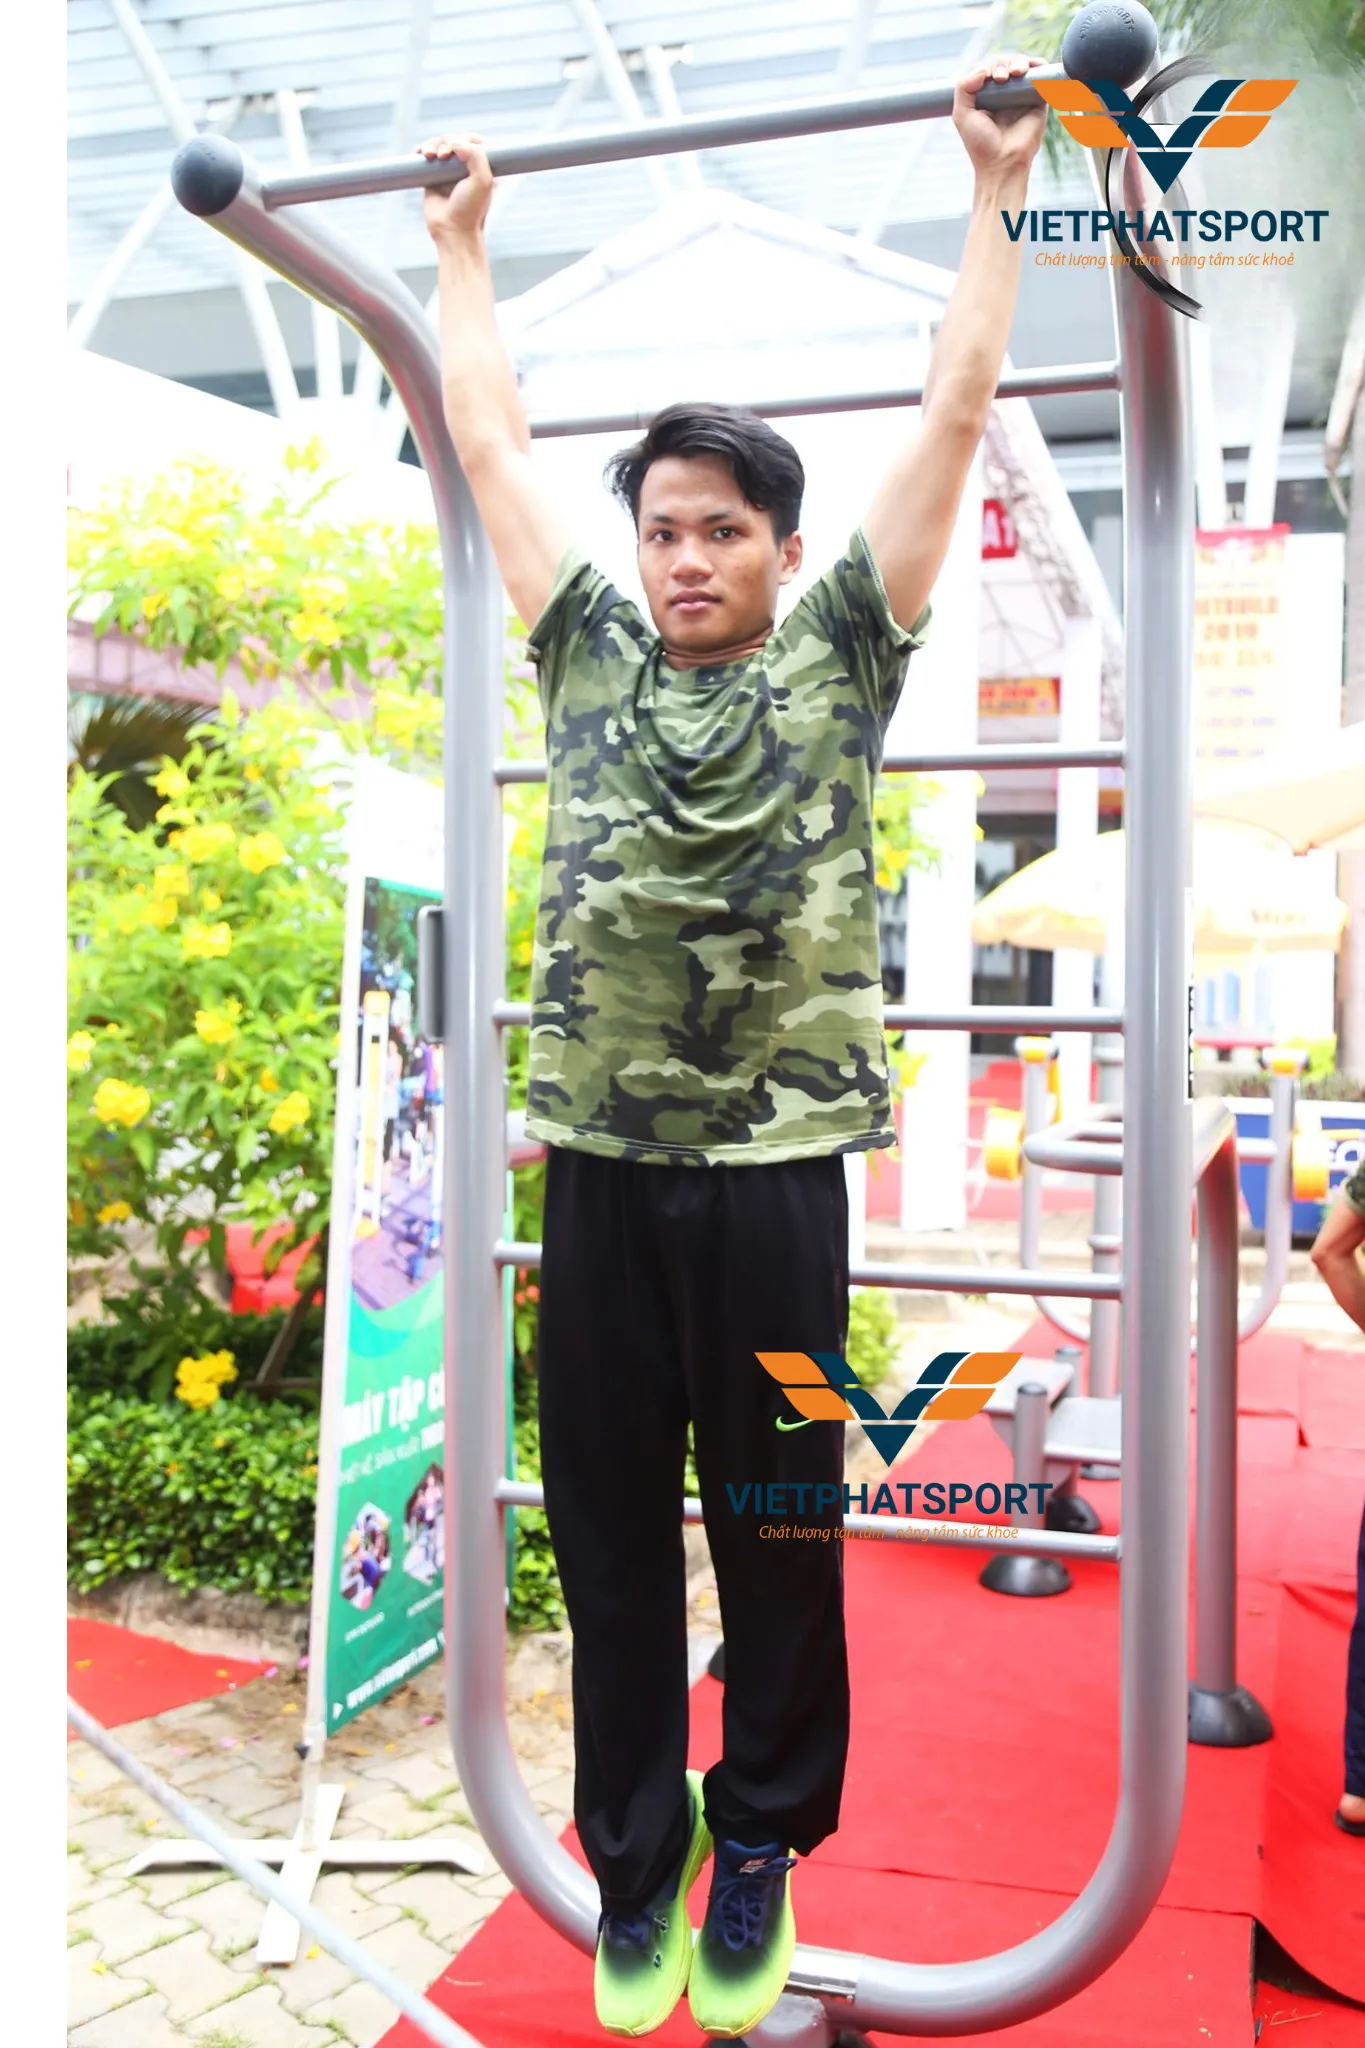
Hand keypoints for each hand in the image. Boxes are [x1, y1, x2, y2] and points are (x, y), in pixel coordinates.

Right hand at [417, 134, 493, 244]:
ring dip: (432, 144)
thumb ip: (476, 155)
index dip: (465, 137)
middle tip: (444, 155)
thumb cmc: (470, 210)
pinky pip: (424, 157)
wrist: (452, 230)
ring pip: (438, 145)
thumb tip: (454, 142)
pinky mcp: (431, 178)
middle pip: (453, 139)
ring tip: (430, 155)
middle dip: (446, 140)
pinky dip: (421, 150)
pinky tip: (420, 153)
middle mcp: (464, 167)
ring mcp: (447, 172)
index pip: (474, 140)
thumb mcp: (482, 180)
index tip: (460, 149)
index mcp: (480, 166)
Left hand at [953, 52, 1048, 182]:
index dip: (990, 66)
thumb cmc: (981, 144)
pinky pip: (1043, 77)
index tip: (988, 78)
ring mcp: (1022, 96)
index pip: (990, 68)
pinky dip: (1040, 65)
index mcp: (987, 96)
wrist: (1002, 163)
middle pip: (1007, 63)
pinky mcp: (1038, 101)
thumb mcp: (962, 115)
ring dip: (1020, 61)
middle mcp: (1005, 94)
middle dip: (1004, 63)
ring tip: (1016, 72)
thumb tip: (983, 69)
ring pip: (1024, 66)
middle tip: (1001, 78)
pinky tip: (1034, 66)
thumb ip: (963, 88)